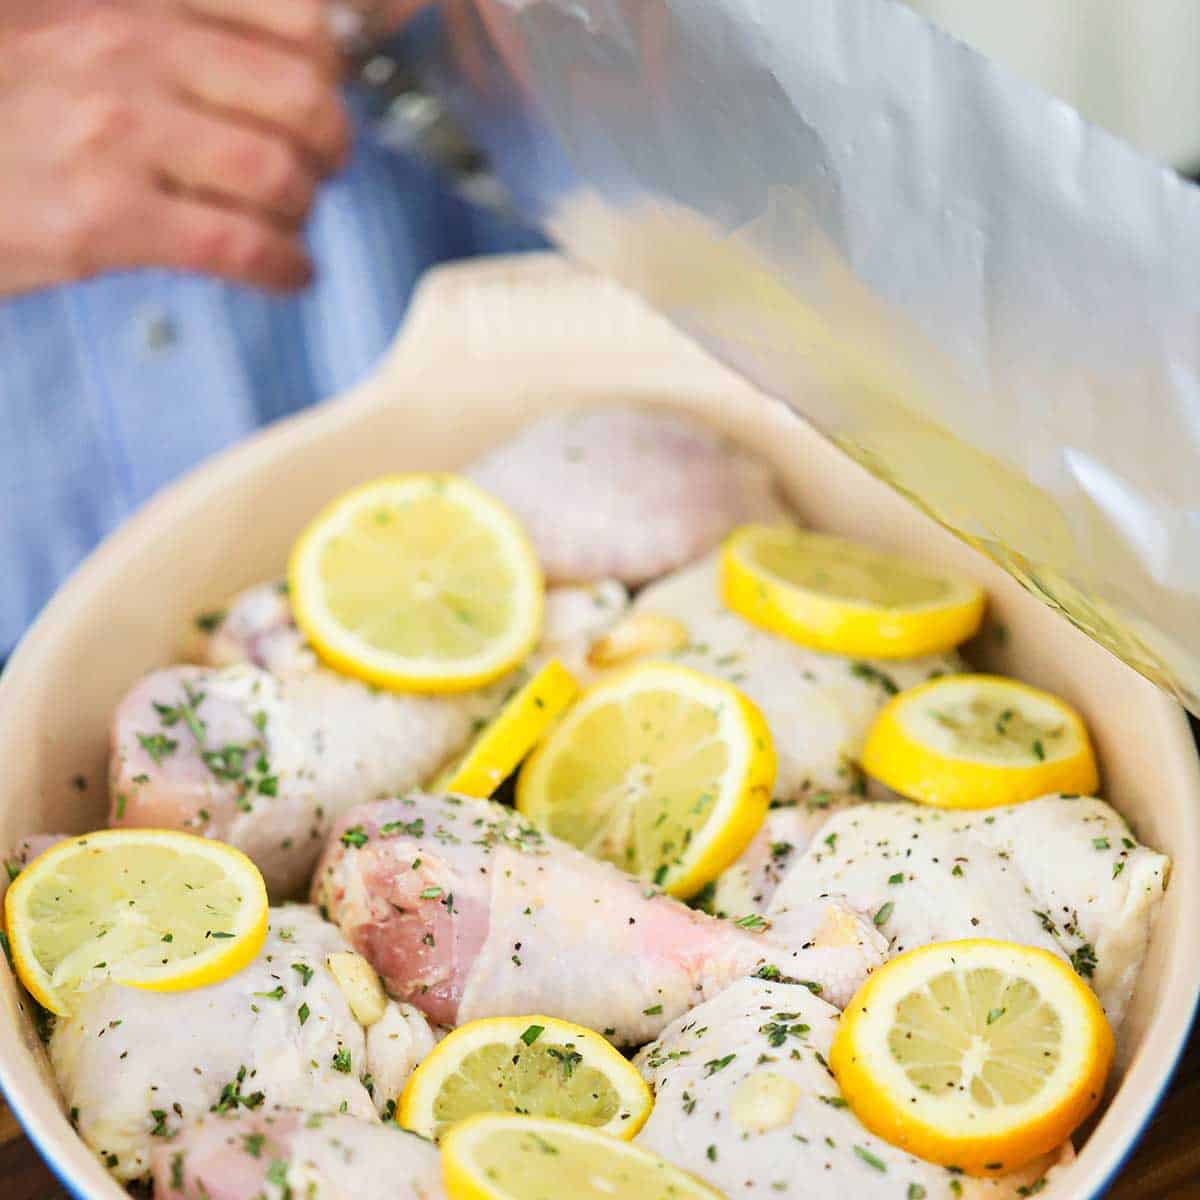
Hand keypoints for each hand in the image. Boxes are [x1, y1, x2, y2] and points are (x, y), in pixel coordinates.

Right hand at [0, 0, 352, 295]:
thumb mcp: (64, 27)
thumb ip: (158, 34)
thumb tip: (271, 69)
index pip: (289, 15)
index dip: (329, 67)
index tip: (324, 97)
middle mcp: (128, 48)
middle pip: (301, 98)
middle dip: (330, 146)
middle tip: (322, 169)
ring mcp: (116, 133)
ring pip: (277, 175)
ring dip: (303, 211)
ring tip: (290, 226)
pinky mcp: (104, 218)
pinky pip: (239, 246)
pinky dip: (283, 268)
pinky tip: (288, 276)